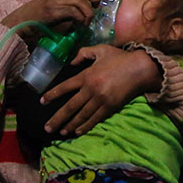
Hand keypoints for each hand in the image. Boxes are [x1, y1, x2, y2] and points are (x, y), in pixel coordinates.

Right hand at [0, 0, 116, 43]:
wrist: (18, 25)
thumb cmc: (38, 21)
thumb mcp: (57, 12)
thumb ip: (70, 10)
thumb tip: (87, 15)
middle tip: (102, 4)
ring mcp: (55, 1)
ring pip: (81, 0)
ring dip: (88, 12)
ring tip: (86, 22)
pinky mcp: (52, 11)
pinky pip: (73, 11)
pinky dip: (80, 18)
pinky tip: (79, 25)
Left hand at [41, 45, 162, 135]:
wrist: (140, 68)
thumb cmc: (120, 58)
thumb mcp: (101, 50)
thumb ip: (84, 53)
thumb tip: (71, 62)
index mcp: (86, 75)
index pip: (64, 87)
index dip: (52, 95)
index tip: (42, 102)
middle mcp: (91, 89)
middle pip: (70, 107)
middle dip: (57, 119)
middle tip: (47, 128)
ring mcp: (100, 100)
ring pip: (81, 116)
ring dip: (69, 125)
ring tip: (60, 132)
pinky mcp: (110, 107)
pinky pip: (94, 119)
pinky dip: (85, 126)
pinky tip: (77, 131)